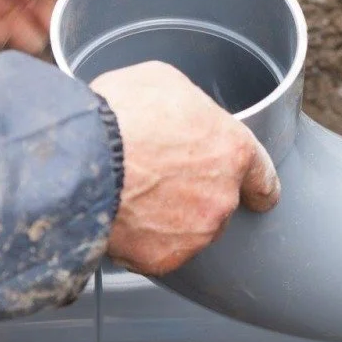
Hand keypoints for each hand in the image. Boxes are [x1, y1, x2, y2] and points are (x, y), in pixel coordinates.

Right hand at [91, 62, 279, 274]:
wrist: (79, 157)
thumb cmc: (119, 113)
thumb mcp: (163, 83)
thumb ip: (187, 108)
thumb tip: (179, 116)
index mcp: (233, 150)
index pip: (263, 179)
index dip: (257, 187)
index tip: (256, 196)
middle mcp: (222, 197)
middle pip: (218, 204)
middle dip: (193, 195)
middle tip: (155, 175)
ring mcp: (195, 232)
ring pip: (188, 230)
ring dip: (167, 218)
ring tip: (131, 193)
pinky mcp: (163, 258)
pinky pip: (154, 250)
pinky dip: (139, 240)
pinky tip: (119, 215)